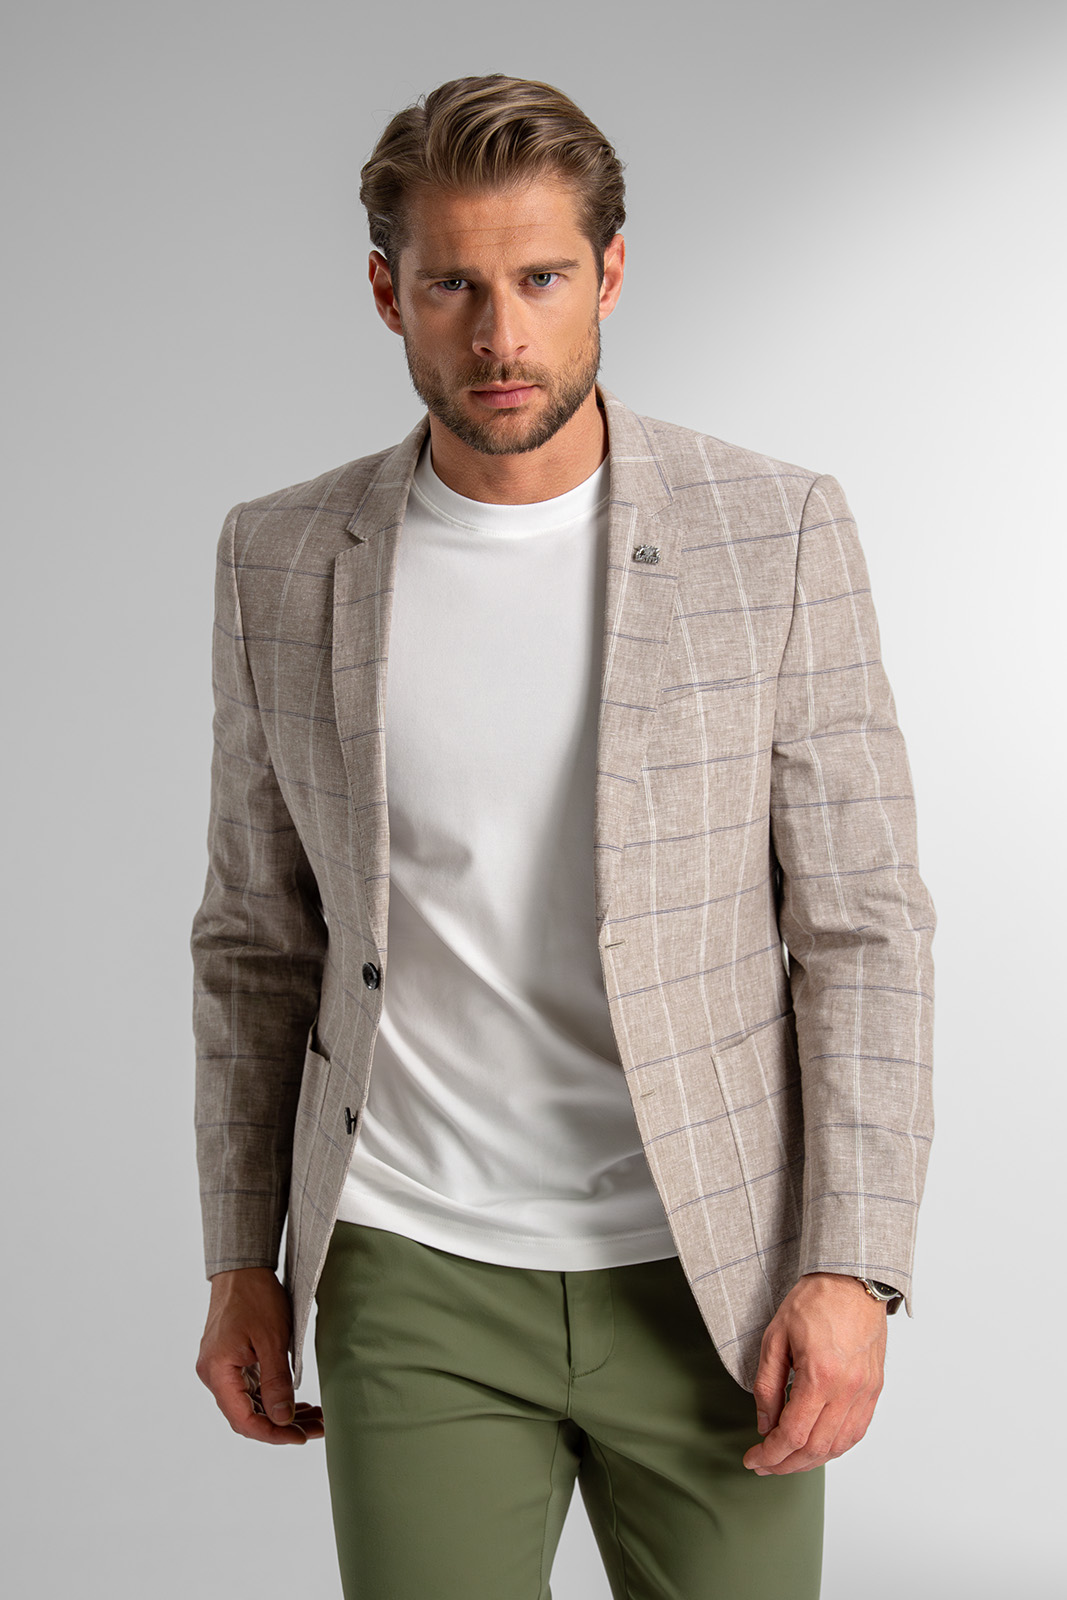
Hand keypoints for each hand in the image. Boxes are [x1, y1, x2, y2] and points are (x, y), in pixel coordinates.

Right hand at [196, 1267, 324, 1444]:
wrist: (243, 1267)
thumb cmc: (255, 1297)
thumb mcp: (272, 1340)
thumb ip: (276, 1382)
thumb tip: (283, 1420)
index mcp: (218, 1372)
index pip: (244, 1420)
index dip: (273, 1434)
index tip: (301, 1438)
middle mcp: (214, 1375)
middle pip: (248, 1415)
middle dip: (283, 1426)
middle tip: (318, 1428)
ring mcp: (221, 1369)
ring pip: (252, 1404)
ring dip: (281, 1413)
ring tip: (315, 1419)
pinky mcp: (231, 1361)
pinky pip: (251, 1389)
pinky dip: (273, 1397)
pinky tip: (297, 1404)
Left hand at [743, 1272, 885, 1474]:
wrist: (852, 1280)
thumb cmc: (814, 1301)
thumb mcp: (775, 1338)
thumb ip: (767, 1385)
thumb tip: (765, 1424)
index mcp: (820, 1375)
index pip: (794, 1434)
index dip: (770, 1454)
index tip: (754, 1459)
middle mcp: (847, 1389)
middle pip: (816, 1448)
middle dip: (786, 1464)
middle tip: (765, 1464)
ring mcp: (865, 1391)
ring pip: (839, 1446)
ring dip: (811, 1461)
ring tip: (787, 1460)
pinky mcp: (874, 1389)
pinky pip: (857, 1431)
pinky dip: (835, 1447)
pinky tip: (817, 1446)